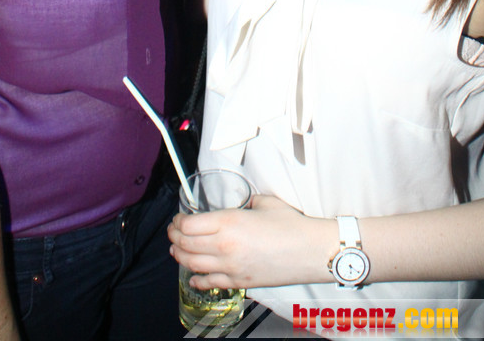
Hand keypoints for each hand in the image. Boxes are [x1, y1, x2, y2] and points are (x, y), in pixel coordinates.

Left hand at [168, 193, 332, 290]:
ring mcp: (231, 267)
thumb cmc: (291, 225)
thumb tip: (242, 205)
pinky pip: (210, 282)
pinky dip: (197, 279)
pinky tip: (192, 276)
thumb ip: (247, 202)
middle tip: (173, 232)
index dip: (178, 222)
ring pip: (193, 264)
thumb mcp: (264, 203)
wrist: (310, 251)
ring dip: (180, 257)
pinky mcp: (239, 282)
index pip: (189, 225)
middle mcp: (224, 246)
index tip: (178, 219)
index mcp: (229, 222)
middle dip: (174, 237)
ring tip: (176, 250)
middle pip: (185, 244)